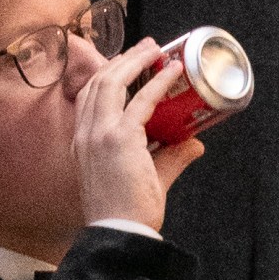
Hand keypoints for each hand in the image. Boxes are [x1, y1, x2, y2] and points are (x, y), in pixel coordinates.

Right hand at [67, 31, 179, 235]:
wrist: (120, 232)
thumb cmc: (127, 212)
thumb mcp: (149, 177)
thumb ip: (171, 157)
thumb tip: (195, 143)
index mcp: (83, 141)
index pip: (88, 96)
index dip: (107, 73)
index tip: (126, 61)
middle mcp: (86, 133)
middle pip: (99, 81)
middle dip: (123, 59)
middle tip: (147, 47)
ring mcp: (100, 133)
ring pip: (113, 82)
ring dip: (136, 61)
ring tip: (156, 50)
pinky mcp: (119, 138)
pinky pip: (141, 100)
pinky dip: (158, 82)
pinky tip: (172, 71)